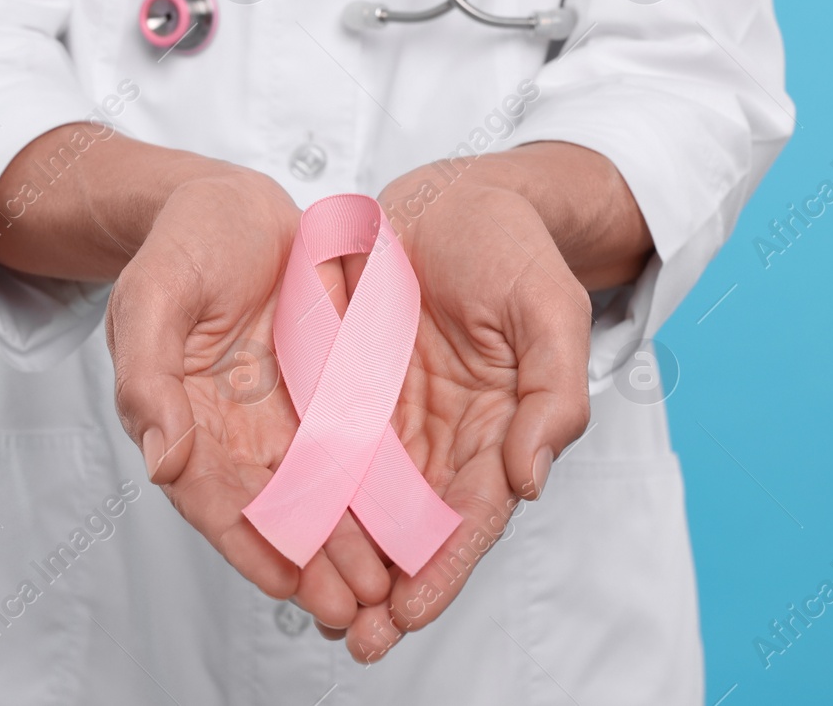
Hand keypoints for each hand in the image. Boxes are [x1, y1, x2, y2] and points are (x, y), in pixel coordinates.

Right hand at [104, 170, 392, 628]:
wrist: (227, 200)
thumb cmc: (179, 244)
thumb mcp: (150, 298)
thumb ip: (147, 377)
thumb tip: (160, 459)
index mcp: (183, 417)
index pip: (213, 498)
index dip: (249, 545)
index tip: (290, 588)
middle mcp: (234, 429)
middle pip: (275, 510)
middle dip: (314, 563)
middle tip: (356, 610)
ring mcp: (282, 413)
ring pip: (321, 491)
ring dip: (350, 543)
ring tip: (390, 588)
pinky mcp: (327, 389)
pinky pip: (355, 447)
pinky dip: (377, 490)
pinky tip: (412, 523)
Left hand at [339, 167, 594, 661]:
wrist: (453, 193)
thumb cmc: (513, 246)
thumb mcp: (549, 308)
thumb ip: (553, 394)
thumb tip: (532, 479)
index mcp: (499, 426)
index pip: (471, 515)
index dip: (444, 567)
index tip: (409, 614)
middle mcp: (442, 433)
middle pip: (413, 525)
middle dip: (388, 585)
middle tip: (356, 639)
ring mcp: (392, 412)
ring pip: (362, 499)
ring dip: (342, 555)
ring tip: (312, 608)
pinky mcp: (347, 384)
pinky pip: (323, 445)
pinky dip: (307, 491)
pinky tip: (278, 529)